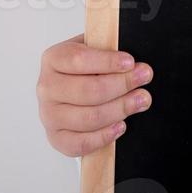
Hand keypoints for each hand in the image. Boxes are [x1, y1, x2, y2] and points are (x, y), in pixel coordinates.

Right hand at [36, 32, 153, 156]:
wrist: (72, 88)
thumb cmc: (86, 68)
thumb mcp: (94, 49)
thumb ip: (109, 50)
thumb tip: (132, 64)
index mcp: (54, 59)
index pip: (79, 60)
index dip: (108, 62)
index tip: (130, 62)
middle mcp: (47, 87)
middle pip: (88, 90)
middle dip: (122, 85)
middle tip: (144, 78)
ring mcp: (49, 114)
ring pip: (89, 117)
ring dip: (121, 109)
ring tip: (140, 100)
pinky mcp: (56, 137)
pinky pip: (80, 143)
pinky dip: (104, 136)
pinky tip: (120, 125)